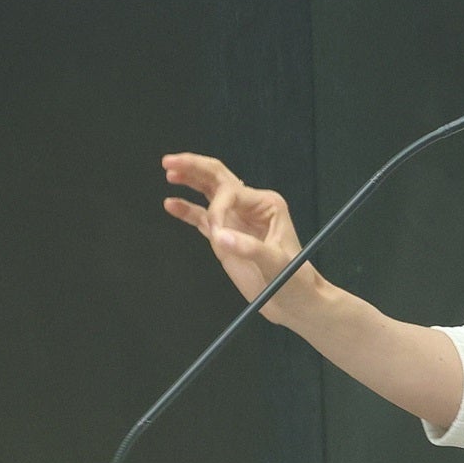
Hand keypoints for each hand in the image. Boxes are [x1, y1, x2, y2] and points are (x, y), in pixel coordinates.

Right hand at [161, 153, 317, 321]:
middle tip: (170, 161)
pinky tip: (171, 203)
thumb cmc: (294, 280)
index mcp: (267, 205)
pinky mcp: (225, 236)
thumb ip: (249, 248)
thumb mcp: (276, 264)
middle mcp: (250, 206)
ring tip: (169, 171)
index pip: (232, 193)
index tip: (217, 234)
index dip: (218, 208)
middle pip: (218, 178)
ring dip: (188, 180)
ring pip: (208, 192)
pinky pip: (202, 217)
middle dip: (194, 167)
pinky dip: (187, 210)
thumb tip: (220, 236)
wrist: (294, 302)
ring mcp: (235, 220)